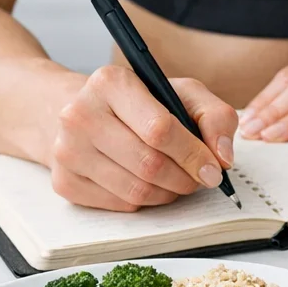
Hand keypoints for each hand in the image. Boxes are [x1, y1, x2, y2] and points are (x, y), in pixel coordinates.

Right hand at [48, 66, 237, 210]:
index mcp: (110, 82)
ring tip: (178, 179)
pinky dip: (146, 200)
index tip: (214, 169)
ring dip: (169, 192)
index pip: (160, 129)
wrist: (84, 112)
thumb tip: (223, 157)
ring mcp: (66, 150)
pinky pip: (121, 204)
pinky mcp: (64, 182)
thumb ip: (214, 117)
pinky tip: (150, 183)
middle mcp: (80, 114)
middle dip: (185, 178)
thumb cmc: (142, 103)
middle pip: (149, 164)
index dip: (194, 155)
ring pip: (136, 190)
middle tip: (200, 178)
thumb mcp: (183, 94)